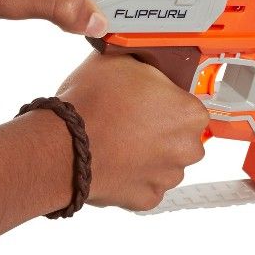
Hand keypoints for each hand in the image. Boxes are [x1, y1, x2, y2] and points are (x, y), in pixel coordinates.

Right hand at [56, 52, 208, 209]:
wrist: (63, 145)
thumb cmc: (93, 104)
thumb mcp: (124, 60)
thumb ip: (146, 63)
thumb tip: (143, 56)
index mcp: (190, 113)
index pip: (191, 106)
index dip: (170, 102)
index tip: (154, 102)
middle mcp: (188, 148)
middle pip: (183, 138)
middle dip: (164, 131)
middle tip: (135, 120)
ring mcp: (168, 176)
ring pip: (167, 163)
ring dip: (151, 155)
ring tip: (122, 141)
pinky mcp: (147, 199)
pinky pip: (148, 185)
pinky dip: (136, 176)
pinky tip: (117, 161)